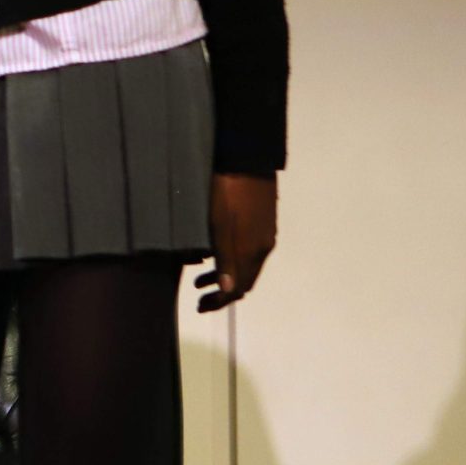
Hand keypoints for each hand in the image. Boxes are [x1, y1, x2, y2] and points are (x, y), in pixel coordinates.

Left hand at [195, 172, 276, 311]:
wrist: (248, 158)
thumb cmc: (228, 192)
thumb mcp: (219, 226)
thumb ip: (224, 258)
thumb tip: (228, 291)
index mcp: (253, 251)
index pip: (239, 287)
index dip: (220, 301)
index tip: (202, 306)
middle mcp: (263, 246)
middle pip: (245, 280)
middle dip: (223, 293)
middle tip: (200, 298)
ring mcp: (265, 233)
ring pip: (246, 265)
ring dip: (225, 276)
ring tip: (200, 278)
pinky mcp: (263, 221)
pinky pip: (249, 251)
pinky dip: (232, 260)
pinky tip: (214, 254)